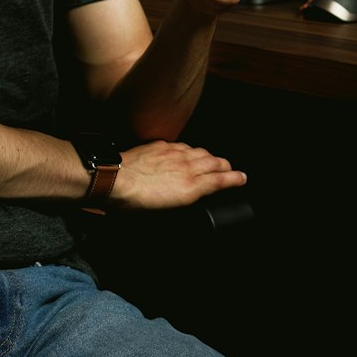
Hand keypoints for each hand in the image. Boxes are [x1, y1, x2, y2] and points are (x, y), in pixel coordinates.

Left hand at [111, 139, 246, 209]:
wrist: (114, 179)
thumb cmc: (133, 202)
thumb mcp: (163, 212)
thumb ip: (181, 202)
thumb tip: (189, 198)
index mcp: (190, 188)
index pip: (220, 180)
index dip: (234, 179)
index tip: (242, 178)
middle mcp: (186, 168)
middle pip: (215, 162)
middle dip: (226, 166)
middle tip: (230, 169)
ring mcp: (174, 154)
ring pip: (201, 151)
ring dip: (210, 156)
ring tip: (213, 160)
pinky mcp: (162, 146)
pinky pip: (183, 145)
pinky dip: (191, 149)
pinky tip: (188, 151)